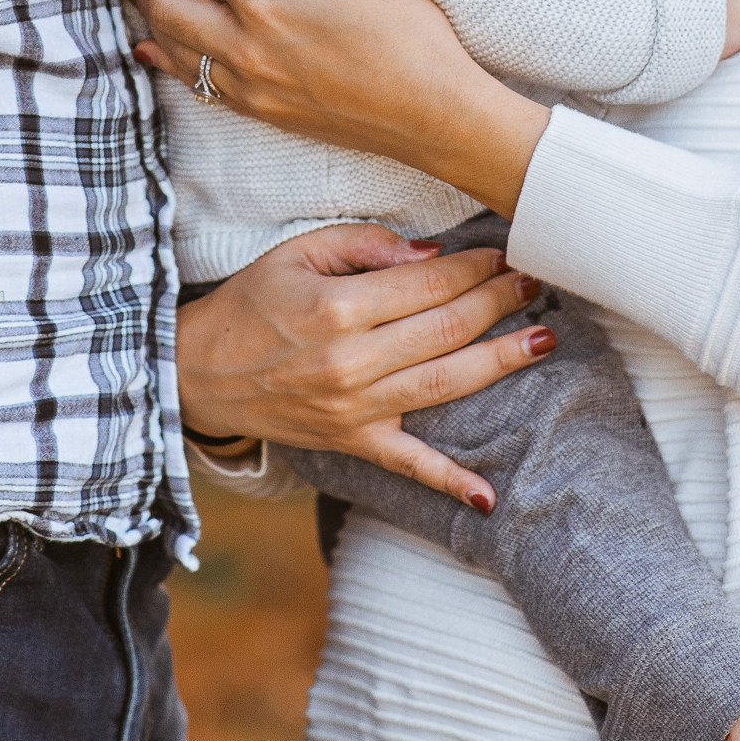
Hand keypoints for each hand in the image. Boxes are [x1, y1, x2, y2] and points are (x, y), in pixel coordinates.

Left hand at [112, 0, 549, 212]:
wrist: (435, 118)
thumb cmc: (411, 36)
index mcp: (269, 2)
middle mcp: (246, 48)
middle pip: (165, 0)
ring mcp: (248, 86)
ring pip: (170, 43)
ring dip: (141, 8)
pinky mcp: (259, 112)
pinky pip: (192, 82)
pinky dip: (163, 59)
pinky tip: (150, 45)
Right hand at [176, 224, 554, 510]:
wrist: (196, 373)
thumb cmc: (251, 303)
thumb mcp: (298, 252)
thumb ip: (367, 244)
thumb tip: (431, 254)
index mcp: (339, 307)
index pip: (429, 282)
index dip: (474, 265)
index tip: (504, 251)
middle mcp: (353, 362)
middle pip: (448, 329)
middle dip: (499, 301)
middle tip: (536, 281)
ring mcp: (356, 409)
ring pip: (446, 384)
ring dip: (501, 361)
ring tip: (543, 339)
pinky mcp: (353, 443)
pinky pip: (409, 466)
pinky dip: (450, 482)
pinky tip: (490, 496)